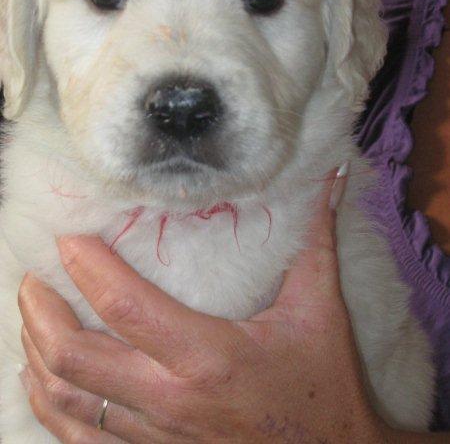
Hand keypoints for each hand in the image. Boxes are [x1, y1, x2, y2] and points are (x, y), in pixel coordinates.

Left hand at [18, 170, 437, 442]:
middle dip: (41, 312)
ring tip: (32, 315)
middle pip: (75, 357)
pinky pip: (79, 440)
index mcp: (210, 356)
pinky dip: (50, 404)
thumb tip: (328, 180)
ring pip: (67, 400)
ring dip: (37, 354)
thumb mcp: (320, 310)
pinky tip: (43, 377)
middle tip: (34, 276)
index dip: (88, 266)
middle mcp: (172, 399)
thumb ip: (315, 240)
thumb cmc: (323, 386)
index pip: (125, 305)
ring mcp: (155, 436)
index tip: (69, 237)